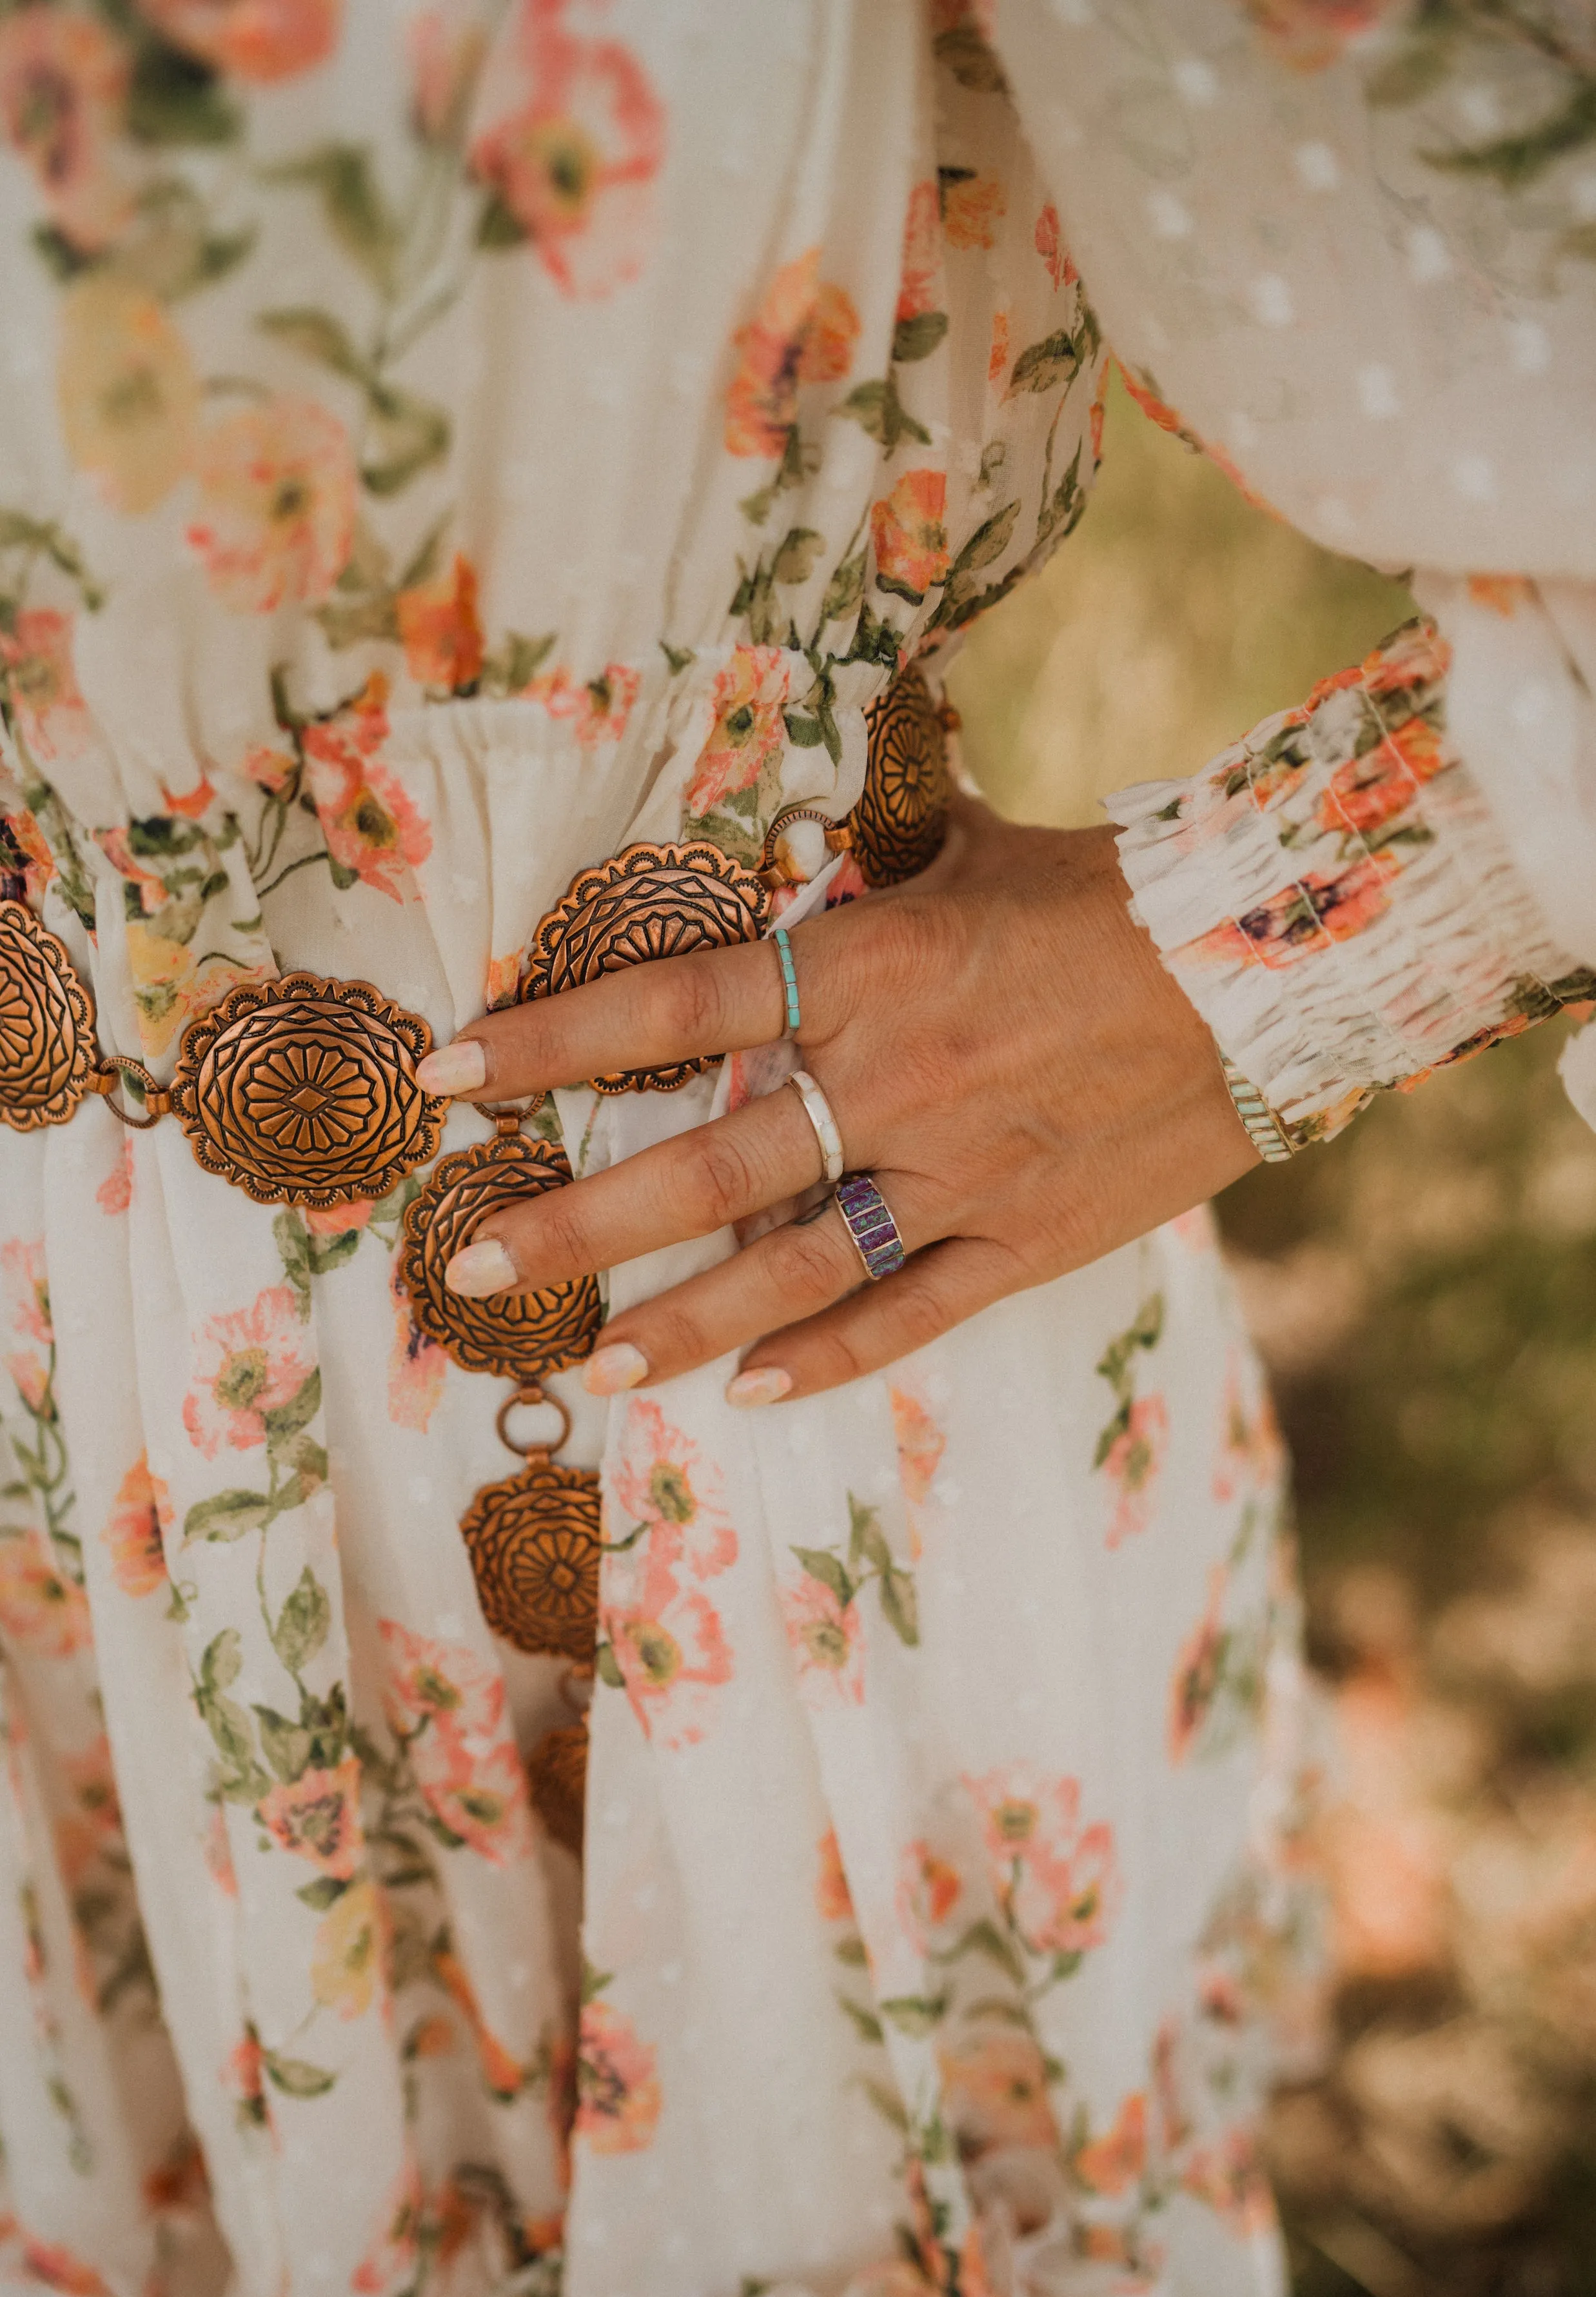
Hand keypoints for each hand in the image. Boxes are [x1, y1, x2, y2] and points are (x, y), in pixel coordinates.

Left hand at [418, 798, 1258, 1404]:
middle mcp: (899, 1080)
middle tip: (479, 1263)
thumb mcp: (975, 848)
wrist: (1282, 965)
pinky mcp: (1028, 1240)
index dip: (553, 1040)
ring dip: (682, 1319)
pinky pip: (911, 1312)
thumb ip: (868, 859)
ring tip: (593, 1369)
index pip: (676, 1005)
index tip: (448, 1072)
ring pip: (794, 1266)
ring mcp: (964, 1174)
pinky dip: (829, 1357)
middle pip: (708, 1164)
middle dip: (583, 1222)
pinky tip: (750, 1392)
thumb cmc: (1119, 891)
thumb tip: (794, 828)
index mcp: (873, 968)